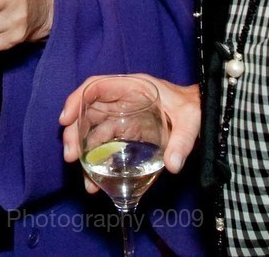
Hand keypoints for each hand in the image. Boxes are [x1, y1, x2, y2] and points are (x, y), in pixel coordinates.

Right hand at [59, 74, 198, 190]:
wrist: (203, 113)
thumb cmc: (194, 108)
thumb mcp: (191, 121)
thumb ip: (182, 141)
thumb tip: (172, 166)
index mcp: (133, 87)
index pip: (96, 86)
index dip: (77, 100)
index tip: (65, 119)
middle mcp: (122, 100)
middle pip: (88, 112)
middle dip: (75, 133)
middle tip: (71, 157)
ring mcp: (123, 117)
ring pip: (93, 131)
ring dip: (84, 153)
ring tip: (85, 180)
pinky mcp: (127, 133)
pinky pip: (106, 145)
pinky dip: (98, 162)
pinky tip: (97, 181)